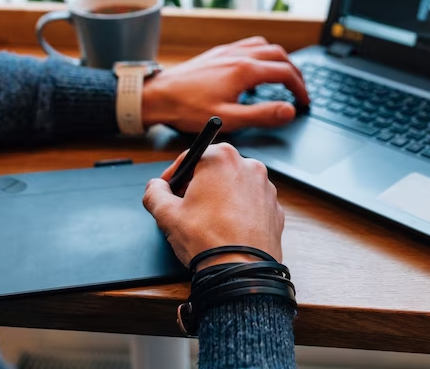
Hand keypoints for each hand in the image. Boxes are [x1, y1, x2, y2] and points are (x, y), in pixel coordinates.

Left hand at [141, 36, 309, 132]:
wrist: (158, 95)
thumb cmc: (188, 108)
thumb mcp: (229, 119)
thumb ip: (262, 115)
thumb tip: (289, 111)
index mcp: (245, 70)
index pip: (285, 73)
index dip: (300, 88)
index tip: (304, 102)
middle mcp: (239, 55)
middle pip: (279, 55)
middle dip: (294, 72)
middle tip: (300, 90)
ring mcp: (228, 51)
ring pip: (265, 46)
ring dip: (280, 60)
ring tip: (284, 77)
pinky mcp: (218, 53)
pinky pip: (249, 45)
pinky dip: (262, 54)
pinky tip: (256, 70)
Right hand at [142, 143, 284, 269]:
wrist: (241, 272)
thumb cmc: (206, 239)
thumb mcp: (167, 214)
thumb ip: (154, 193)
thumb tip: (155, 187)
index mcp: (222, 158)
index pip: (191, 157)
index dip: (174, 175)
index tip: (167, 190)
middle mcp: (249, 166)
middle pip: (215, 170)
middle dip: (198, 185)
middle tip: (185, 207)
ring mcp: (265, 188)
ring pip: (234, 186)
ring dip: (219, 198)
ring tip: (207, 222)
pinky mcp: (275, 208)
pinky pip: (251, 203)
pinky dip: (239, 211)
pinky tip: (227, 229)